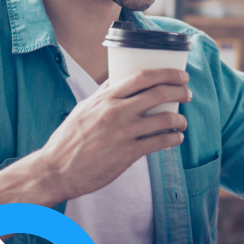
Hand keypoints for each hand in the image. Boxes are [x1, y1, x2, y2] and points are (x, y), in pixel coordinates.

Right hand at [39, 68, 191, 204]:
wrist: (56, 170)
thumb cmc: (69, 139)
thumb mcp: (83, 108)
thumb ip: (102, 94)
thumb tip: (116, 79)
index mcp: (106, 98)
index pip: (142, 77)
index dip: (167, 73)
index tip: (180, 75)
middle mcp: (116, 112)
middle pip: (158, 94)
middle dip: (179, 90)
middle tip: (187, 93)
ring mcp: (123, 133)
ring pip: (164, 119)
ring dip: (180, 119)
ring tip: (182, 121)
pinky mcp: (128, 154)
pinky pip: (159, 142)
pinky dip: (173, 139)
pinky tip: (175, 138)